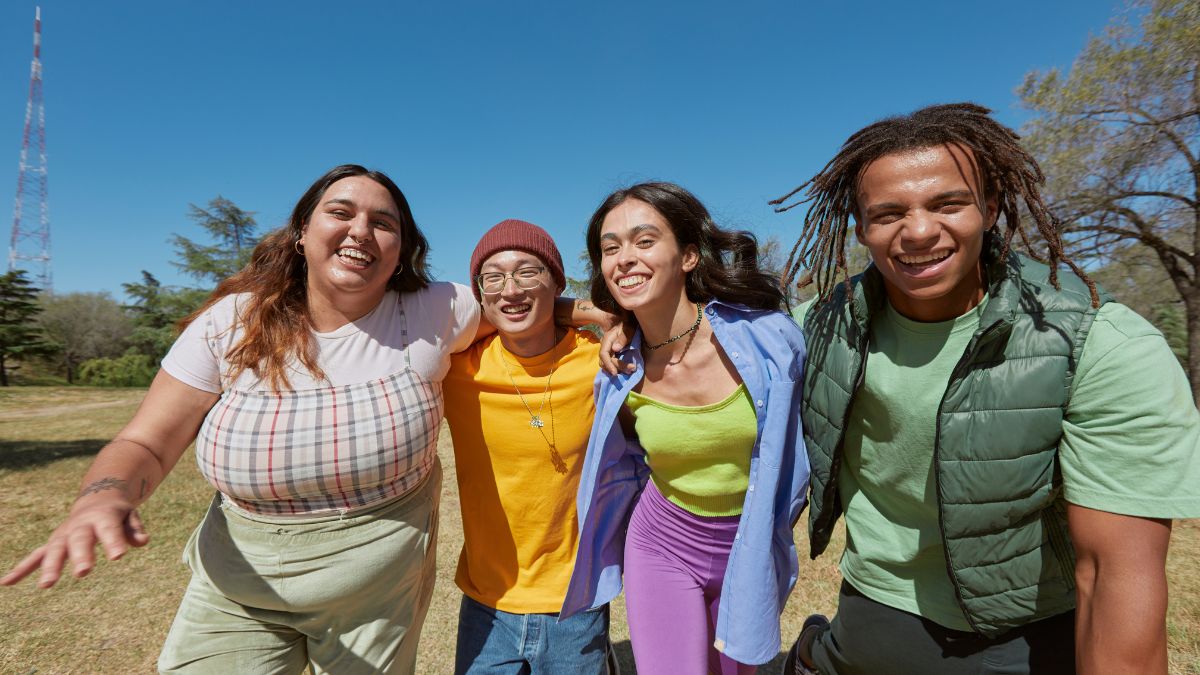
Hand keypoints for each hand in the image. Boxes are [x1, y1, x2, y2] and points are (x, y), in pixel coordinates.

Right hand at [1, 492, 148, 588]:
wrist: (98, 498)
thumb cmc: (118, 513)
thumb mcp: (131, 516)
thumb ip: (134, 529)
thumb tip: (143, 542)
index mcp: (103, 517)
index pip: (109, 529)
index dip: (113, 542)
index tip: (118, 557)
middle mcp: (80, 526)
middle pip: (79, 540)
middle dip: (80, 556)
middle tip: (84, 573)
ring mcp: (64, 535)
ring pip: (55, 550)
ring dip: (50, 567)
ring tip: (46, 585)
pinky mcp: (53, 544)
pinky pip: (35, 556)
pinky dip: (21, 569)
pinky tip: (5, 583)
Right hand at [600, 319, 635, 374]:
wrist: (625, 321)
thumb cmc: (627, 324)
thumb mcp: (628, 328)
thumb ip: (623, 338)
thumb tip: (615, 349)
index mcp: (607, 340)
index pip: (603, 354)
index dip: (608, 364)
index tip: (615, 373)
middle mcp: (605, 347)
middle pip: (605, 361)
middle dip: (617, 368)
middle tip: (631, 369)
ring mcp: (608, 350)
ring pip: (606, 364)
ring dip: (616, 369)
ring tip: (629, 370)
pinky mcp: (612, 353)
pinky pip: (611, 362)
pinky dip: (616, 368)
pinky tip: (625, 369)